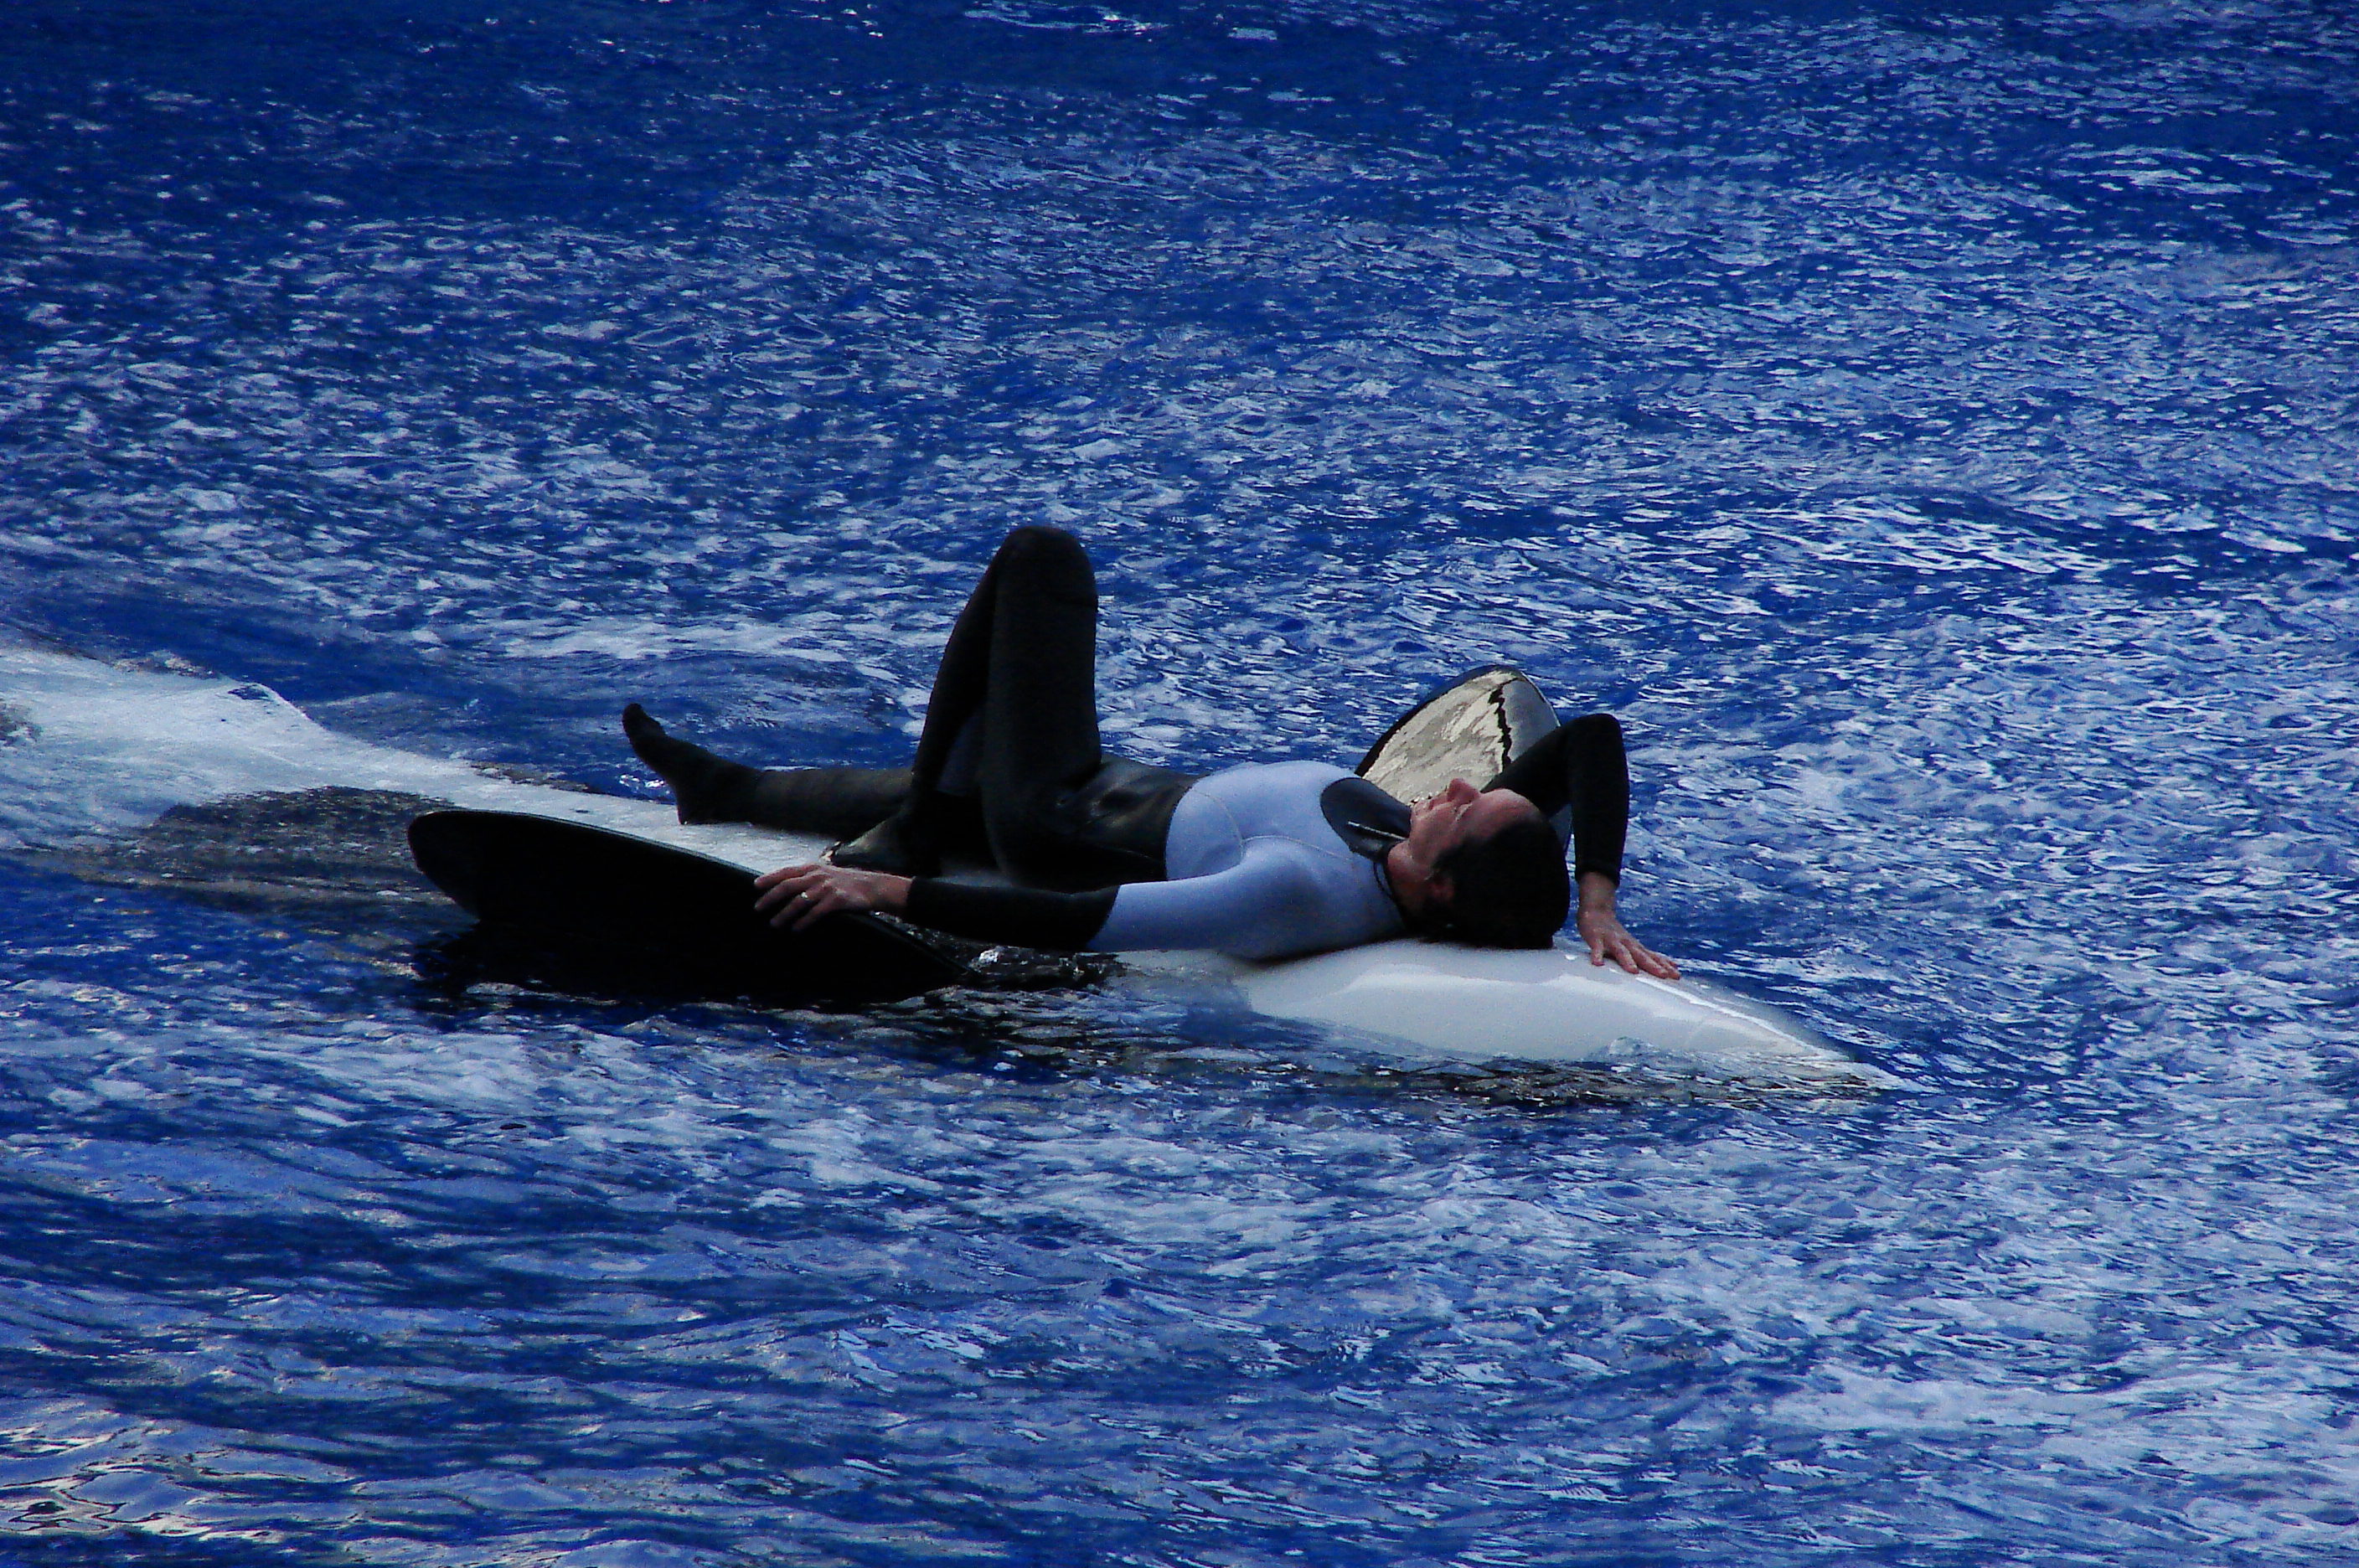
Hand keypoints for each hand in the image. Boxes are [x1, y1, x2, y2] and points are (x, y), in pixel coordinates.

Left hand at [753, 862, 910, 931]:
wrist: (872, 887)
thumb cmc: (845, 883)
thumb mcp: (826, 874)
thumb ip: (807, 878)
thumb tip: (784, 887)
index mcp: (813, 868)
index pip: (786, 872)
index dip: (770, 878)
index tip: (755, 886)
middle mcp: (818, 876)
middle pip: (788, 886)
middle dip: (771, 898)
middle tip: (759, 909)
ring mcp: (827, 888)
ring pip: (799, 901)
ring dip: (784, 914)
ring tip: (775, 923)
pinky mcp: (836, 901)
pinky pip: (815, 913)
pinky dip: (803, 922)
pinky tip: (796, 929)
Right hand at [1575, 873, 1679, 980]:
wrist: (1597, 912)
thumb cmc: (1616, 934)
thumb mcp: (1634, 946)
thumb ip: (1650, 957)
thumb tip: (1673, 965)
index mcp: (1636, 947)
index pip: (1653, 957)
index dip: (1664, 966)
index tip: (1676, 976)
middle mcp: (1627, 943)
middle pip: (1641, 956)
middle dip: (1653, 965)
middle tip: (1664, 975)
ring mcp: (1612, 940)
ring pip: (1621, 951)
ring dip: (1627, 961)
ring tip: (1634, 971)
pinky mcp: (1597, 939)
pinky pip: (1597, 948)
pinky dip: (1597, 955)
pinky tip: (1598, 964)